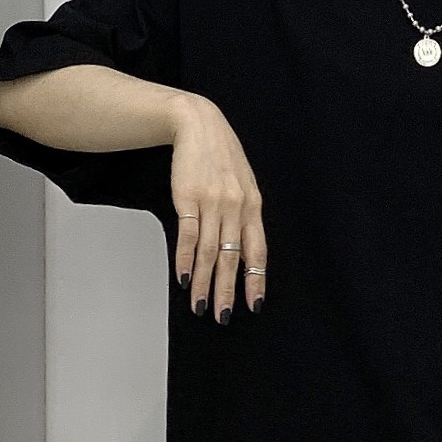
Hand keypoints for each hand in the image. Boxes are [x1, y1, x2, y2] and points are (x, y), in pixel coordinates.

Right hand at [168, 93, 266, 323]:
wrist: (198, 125)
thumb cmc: (221, 157)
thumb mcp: (243, 183)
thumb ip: (244, 215)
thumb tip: (242, 251)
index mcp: (253, 205)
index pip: (258, 250)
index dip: (256, 279)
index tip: (255, 305)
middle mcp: (236, 206)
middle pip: (233, 257)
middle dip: (228, 290)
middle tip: (224, 316)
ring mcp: (212, 202)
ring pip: (210, 251)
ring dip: (204, 282)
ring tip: (200, 305)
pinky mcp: (188, 197)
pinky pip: (187, 235)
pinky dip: (184, 259)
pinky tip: (183, 278)